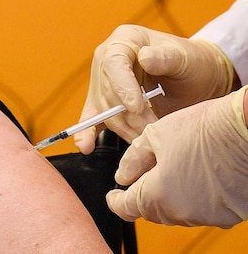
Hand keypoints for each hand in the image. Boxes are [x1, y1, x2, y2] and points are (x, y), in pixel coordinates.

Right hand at [75, 24, 233, 153]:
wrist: (198, 80)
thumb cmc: (193, 64)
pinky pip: (92, 118)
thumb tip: (144, 57)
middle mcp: (108, 60)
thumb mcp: (185, 58)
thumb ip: (166, 57)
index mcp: (124, 40)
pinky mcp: (105, 104)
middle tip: (151, 129)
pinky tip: (86, 146)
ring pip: (104, 110)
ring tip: (145, 138)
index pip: (113, 63)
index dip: (121, 86)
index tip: (137, 107)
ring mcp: (104, 82)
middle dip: (128, 114)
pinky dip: (87, 133)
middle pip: (107, 90)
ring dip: (124, 127)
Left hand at [106, 87, 247, 227]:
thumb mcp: (156, 136)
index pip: (127, 207)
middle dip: (143, 195)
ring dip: (170, 196)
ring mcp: (208, 215)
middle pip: (152, 211)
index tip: (113, 194)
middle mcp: (183, 212)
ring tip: (175, 168)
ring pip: (178, 212)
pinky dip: (195, 198)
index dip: (116, 200)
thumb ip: (134, 160)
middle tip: (144, 174)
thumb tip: (122, 175)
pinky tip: (198, 176)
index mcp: (159, 194)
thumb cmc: (204, 128)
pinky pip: (203, 210)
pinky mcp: (230, 214)